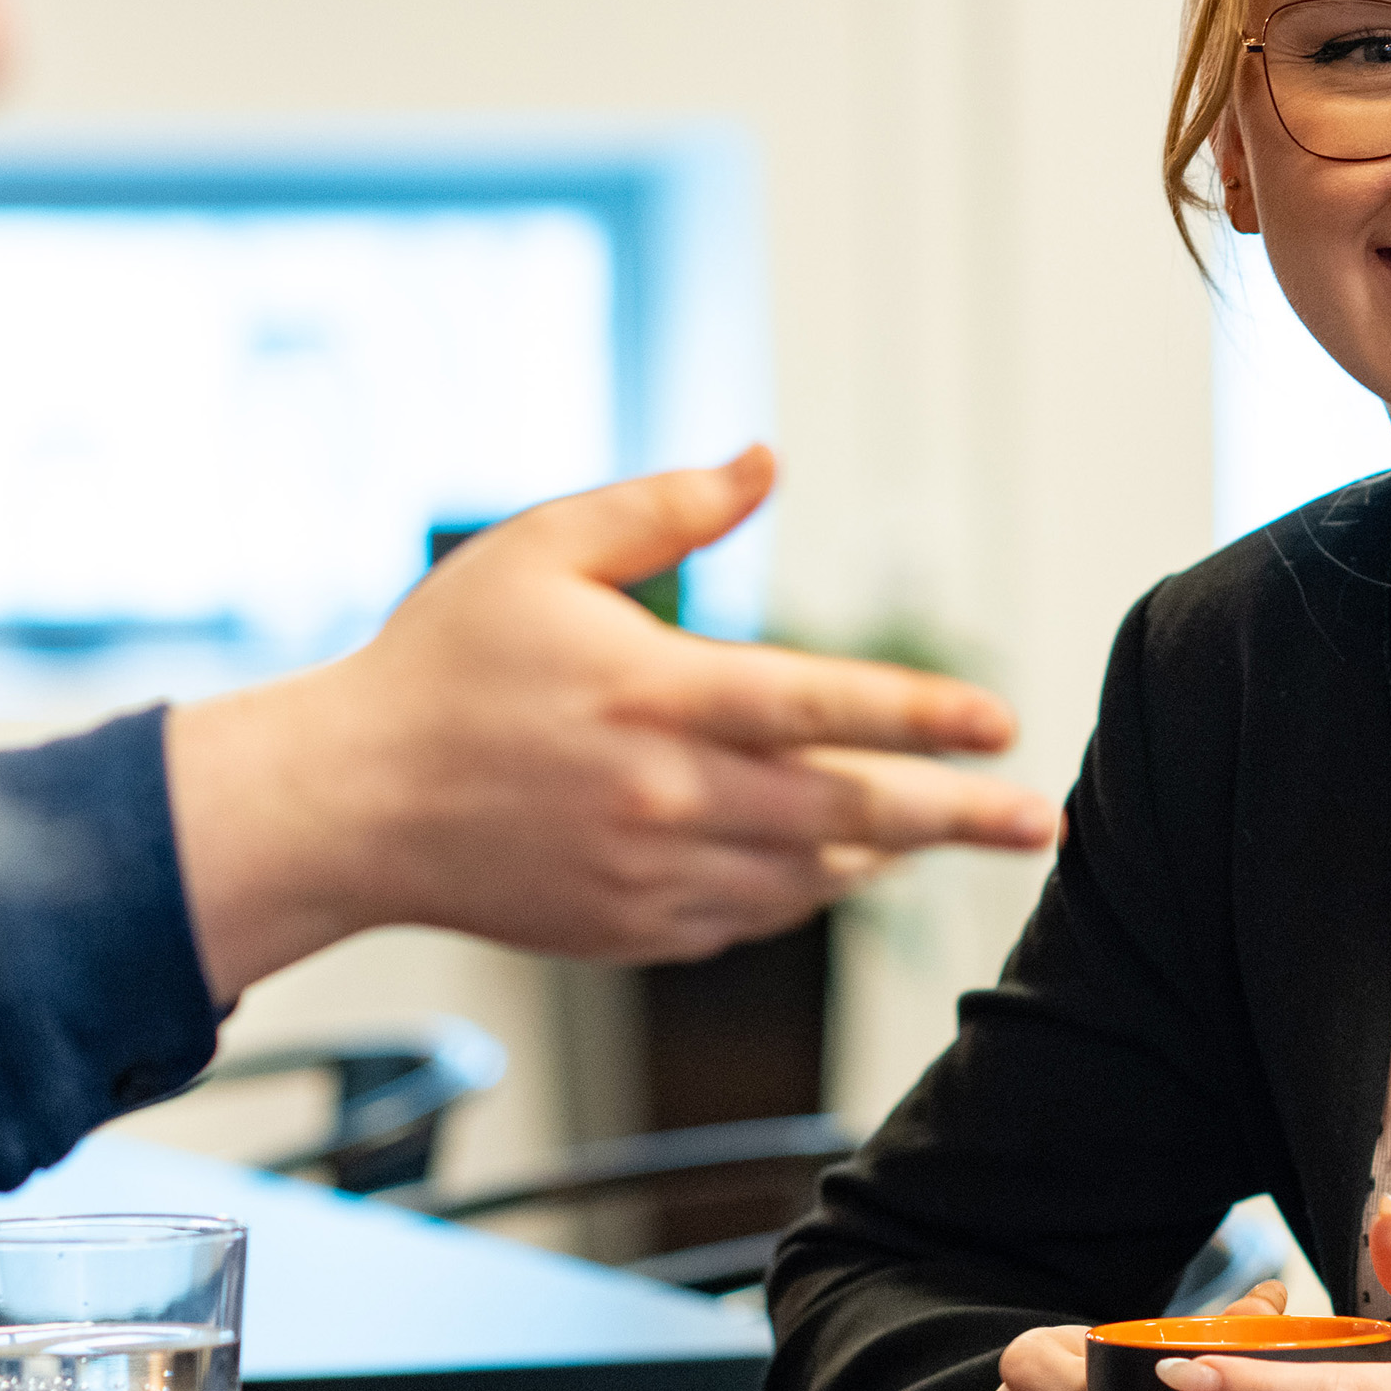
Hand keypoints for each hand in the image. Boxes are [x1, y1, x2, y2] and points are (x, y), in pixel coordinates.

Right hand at [165, 446, 1062, 1000]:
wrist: (351, 805)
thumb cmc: (445, 663)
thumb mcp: (540, 549)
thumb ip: (664, 508)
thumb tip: (765, 462)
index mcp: (656, 692)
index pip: (823, 704)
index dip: (922, 714)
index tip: (1001, 723)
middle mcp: (668, 793)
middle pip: (847, 810)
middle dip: (956, 818)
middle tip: (1040, 824)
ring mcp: (653, 873)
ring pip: (809, 871)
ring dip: (885, 852)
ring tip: (945, 832)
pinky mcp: (634, 929)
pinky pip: (753, 916)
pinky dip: (805, 889)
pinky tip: (836, 862)